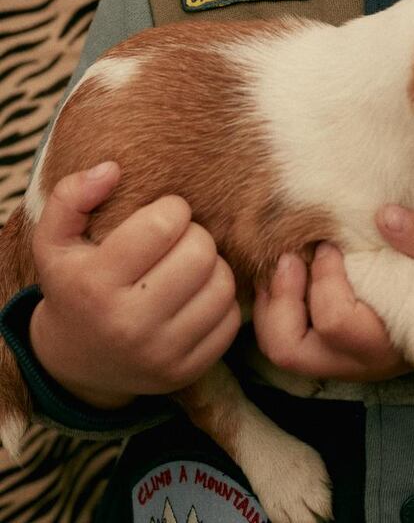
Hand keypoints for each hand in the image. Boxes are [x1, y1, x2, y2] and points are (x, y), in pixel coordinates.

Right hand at [29, 162, 240, 408]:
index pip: (163, 224)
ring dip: (211, 266)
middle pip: (200, 252)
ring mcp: (160, 354)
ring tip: (187, 266)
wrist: (76, 363)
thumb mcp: (54, 240)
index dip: (171, 208)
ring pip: (222, 283)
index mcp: (94, 285)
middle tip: (176, 241)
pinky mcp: (186, 372)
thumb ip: (70, 196)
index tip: (160, 216)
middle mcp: (127, 324)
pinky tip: (195, 296)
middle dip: (194, 235)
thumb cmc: (73, 285)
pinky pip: (230, 319)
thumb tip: (111, 170)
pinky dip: (219, 301)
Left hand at [254, 206, 413, 381]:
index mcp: (385, 342)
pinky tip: (291, 268)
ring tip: (287, 260)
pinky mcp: (324, 347)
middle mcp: (353, 360)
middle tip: (291, 258)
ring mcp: (334, 358)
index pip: (337, 324)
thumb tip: (385, 215)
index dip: (325, 281)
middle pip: (288, 348)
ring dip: (272, 300)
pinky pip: (281, 334)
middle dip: (280, 299)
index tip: (334, 246)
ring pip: (277, 345)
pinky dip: (275, 301)